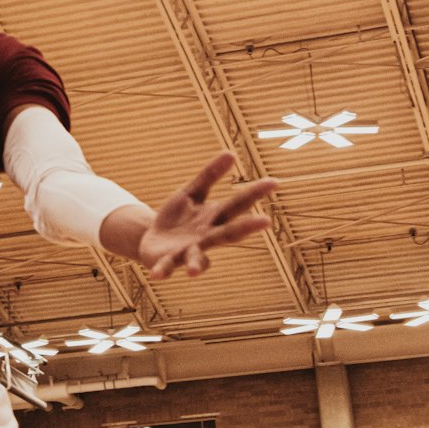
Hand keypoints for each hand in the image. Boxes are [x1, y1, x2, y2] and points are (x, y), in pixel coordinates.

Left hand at [136, 152, 275, 279]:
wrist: (154, 240)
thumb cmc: (180, 217)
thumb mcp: (192, 193)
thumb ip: (209, 176)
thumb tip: (231, 153)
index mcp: (215, 218)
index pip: (239, 204)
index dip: (255, 192)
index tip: (274, 181)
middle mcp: (208, 237)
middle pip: (229, 232)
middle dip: (246, 227)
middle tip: (266, 221)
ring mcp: (189, 251)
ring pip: (197, 257)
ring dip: (197, 264)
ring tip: (194, 271)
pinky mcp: (169, 260)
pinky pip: (166, 265)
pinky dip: (162, 270)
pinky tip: (155, 275)